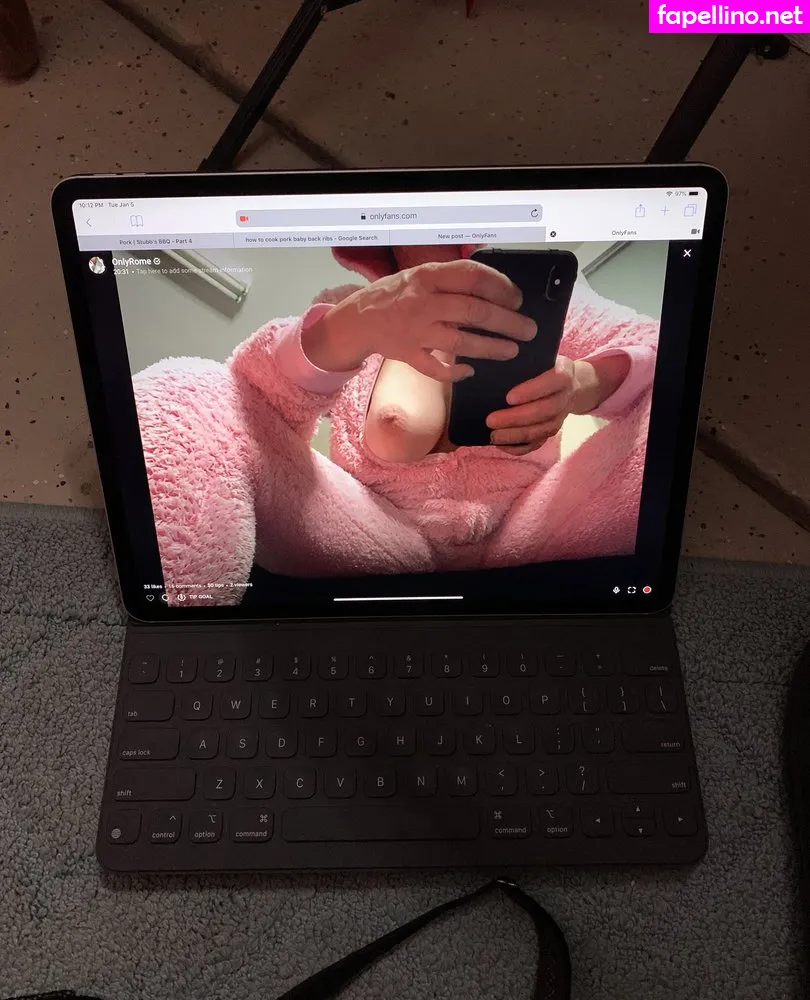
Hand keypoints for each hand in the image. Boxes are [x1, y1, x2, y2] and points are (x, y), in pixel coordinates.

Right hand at [301, 259, 536, 380]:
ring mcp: (415, 331)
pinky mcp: (407, 354)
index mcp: (428, 277)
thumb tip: (495, 289)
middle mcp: (423, 302)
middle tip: (528, 330)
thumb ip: (450, 281)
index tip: (517, 299)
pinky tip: (471, 371)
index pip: (472, 277)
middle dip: (507, 322)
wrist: (357, 318)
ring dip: (491, 348)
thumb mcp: (420, 276)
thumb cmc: (396, 295)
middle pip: (473, 311)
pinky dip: (455, 372)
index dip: (500, 287)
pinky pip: (434, 368)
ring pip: (460, 342)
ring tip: (512, 351)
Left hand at [486, 353, 630, 454]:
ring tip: (493, 435)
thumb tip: (494, 366)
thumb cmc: (545, 367)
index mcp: (564, 374)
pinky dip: (519, 447)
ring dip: (516, 435)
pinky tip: (501, 444)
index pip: (552, 382)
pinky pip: (538, 443)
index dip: (532, 391)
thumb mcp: (541, 357)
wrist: (570, 383)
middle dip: (516, 418)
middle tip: (490, 421)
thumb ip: (525, 361)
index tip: (508, 398)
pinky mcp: (553, 430)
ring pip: (541, 430)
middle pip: (545, 411)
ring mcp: (561, 417)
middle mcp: (566, 397)